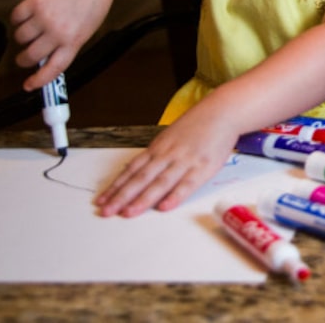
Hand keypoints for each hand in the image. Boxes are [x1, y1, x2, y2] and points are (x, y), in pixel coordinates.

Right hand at [9, 0, 114, 90]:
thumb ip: (64, 46)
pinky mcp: (34, 1)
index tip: (28, 86)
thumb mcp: (83, 31)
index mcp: (74, 41)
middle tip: (25, 56)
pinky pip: (15, 18)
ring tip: (35, 27)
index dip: (39, 81)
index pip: (54, 69)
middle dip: (24, 58)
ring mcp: (46, 16)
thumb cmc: (87, 7)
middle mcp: (59, 31)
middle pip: (30, 56)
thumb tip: (40, 63)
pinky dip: (18, 18)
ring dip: (23, 36)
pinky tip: (30, 13)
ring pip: (20, 37)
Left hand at [94, 109, 236, 216]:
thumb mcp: (171, 137)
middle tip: (107, 211)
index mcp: (158, 147)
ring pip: (161, 182)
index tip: (101, 200)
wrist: (223, 112)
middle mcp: (168, 154)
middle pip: (142, 177)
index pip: (132, 169)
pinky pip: (188, 183)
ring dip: (144, 199)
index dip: (116, 186)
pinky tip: (165, 206)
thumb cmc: (197, 126)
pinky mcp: (204, 166)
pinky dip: (176, 195)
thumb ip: (157, 155)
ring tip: (128, 213)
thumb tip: (138, 173)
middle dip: (122, 196)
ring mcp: (186, 160)